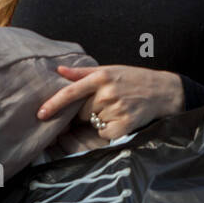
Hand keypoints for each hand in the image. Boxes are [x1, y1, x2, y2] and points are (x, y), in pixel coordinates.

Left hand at [37, 64, 184, 141]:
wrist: (163, 91)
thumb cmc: (132, 79)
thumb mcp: (109, 69)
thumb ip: (82, 73)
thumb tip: (59, 71)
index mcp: (101, 77)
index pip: (71, 91)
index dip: (54, 104)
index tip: (40, 114)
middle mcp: (107, 93)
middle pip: (81, 112)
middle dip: (87, 111)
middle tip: (105, 103)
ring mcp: (117, 109)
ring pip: (93, 123)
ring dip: (99, 119)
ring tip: (117, 108)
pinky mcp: (125, 124)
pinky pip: (104, 133)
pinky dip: (108, 130)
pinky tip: (120, 119)